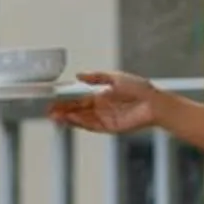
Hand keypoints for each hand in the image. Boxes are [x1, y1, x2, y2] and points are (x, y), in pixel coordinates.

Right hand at [51, 71, 166, 135]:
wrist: (154, 102)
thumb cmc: (139, 88)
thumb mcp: (115, 78)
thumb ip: (96, 77)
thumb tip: (79, 75)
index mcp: (101, 96)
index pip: (79, 100)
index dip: (66, 102)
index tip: (53, 102)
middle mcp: (101, 109)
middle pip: (77, 111)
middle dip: (63, 112)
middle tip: (48, 112)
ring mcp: (105, 119)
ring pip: (82, 120)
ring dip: (68, 119)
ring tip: (55, 117)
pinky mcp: (110, 127)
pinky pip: (92, 126)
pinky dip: (81, 123)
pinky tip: (71, 119)